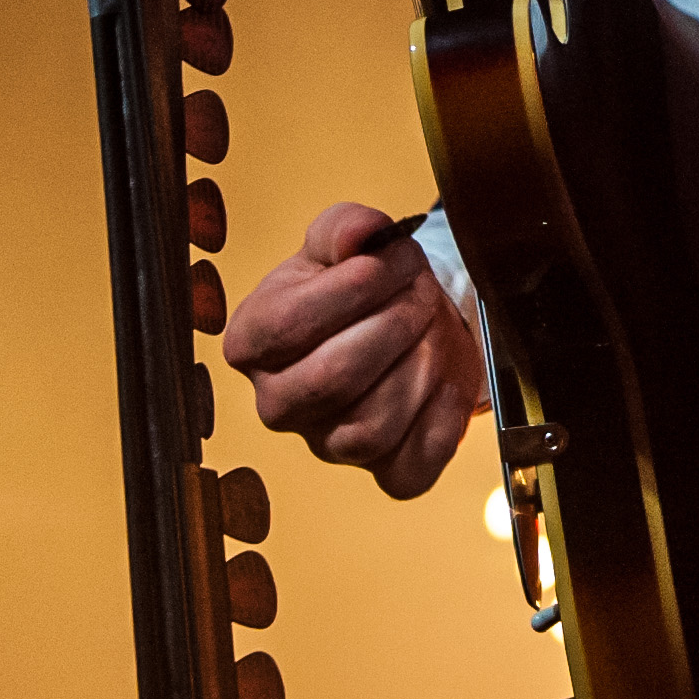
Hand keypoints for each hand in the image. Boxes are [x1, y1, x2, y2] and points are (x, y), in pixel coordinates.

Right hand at [222, 200, 486, 498]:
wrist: (411, 318)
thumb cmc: (365, 283)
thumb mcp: (346, 239)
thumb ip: (346, 227)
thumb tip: (361, 234)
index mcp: (252, 341)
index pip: (289, 324)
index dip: (354, 287)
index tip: (397, 259)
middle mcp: (278, 403)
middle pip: (333, 377)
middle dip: (394, 323)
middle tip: (422, 293)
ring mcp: (328, 445)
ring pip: (373, 426)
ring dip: (422, 365)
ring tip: (433, 327)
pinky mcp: (383, 472)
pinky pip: (412, 466)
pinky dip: (443, 418)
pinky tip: (445, 376)